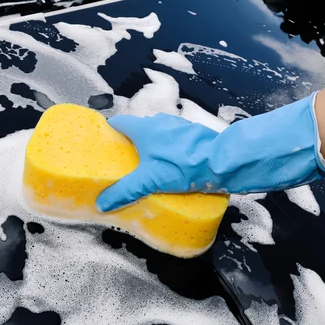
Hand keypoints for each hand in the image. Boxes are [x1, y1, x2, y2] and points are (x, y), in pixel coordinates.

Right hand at [96, 93, 324, 211]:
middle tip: (125, 162)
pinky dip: (170, 150)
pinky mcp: (194, 134)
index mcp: (144, 128)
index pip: (118, 123)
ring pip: (158, 134)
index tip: (104, 145)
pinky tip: (173, 166)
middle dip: (130, 143)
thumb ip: (125, 191)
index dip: (109, 132)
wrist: (222, 161)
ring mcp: (178, 126)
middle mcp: (159, 121)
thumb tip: (102, 203)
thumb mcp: (149, 181)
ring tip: (149, 167)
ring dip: (152, 146)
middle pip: (138, 129)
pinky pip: (175, 140)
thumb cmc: (182, 166)